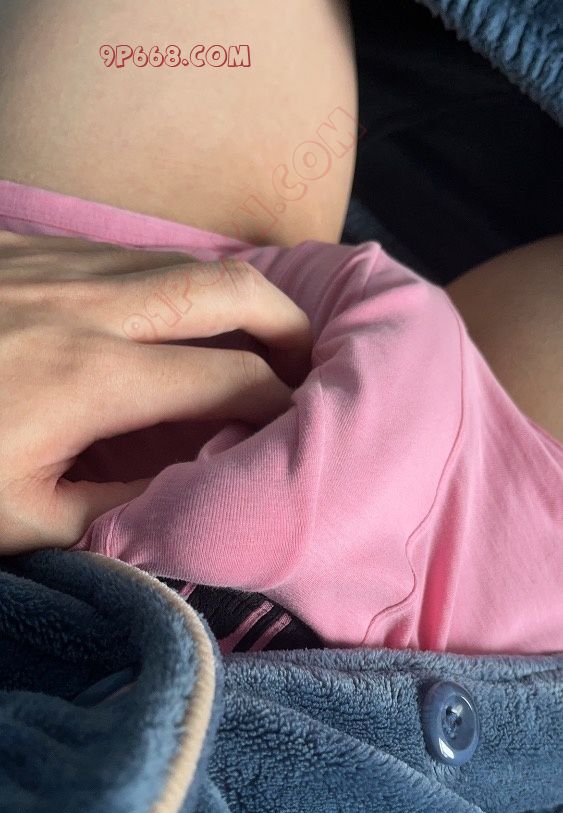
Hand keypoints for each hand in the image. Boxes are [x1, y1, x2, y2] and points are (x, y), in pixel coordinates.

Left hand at [0, 231, 311, 554]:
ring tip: (241, 338)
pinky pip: (121, 251)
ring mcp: (55, 263)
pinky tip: (157, 317)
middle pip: (229, 287)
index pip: (231, 378)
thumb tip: (175, 494)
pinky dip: (164, 281)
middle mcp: (87, 306)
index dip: (278, 400)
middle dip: (287, 321)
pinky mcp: (22, 244)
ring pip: (179, 259)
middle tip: (301, 359)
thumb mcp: (19, 519)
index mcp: (92, 380)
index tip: (291, 422)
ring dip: (227, 296)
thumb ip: (112, 511)